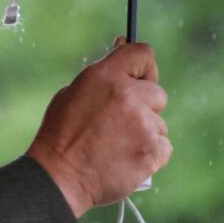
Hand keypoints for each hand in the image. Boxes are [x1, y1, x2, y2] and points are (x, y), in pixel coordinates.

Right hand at [25, 37, 170, 217]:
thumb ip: (104, 73)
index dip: (144, 67)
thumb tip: (122, 45)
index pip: (143, 54)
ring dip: (145, 132)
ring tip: (117, 145)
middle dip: (144, 106)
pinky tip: (126, 158)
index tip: (140, 77)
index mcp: (106, 77)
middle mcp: (128, 96)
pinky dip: (150, 154)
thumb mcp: (73, 92)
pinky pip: (164, 147)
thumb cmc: (61, 135)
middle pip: (158, 93)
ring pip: (160, 124)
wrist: (59, 177)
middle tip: (120, 123)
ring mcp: (143, 124)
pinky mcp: (152, 150)